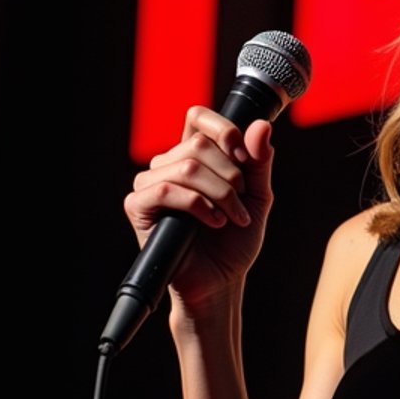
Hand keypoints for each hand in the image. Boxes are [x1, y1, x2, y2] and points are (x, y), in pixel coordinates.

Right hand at [123, 105, 274, 307]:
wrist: (221, 281)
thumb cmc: (235, 239)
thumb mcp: (257, 196)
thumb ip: (259, 162)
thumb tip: (261, 125)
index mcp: (193, 155)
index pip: (197, 117)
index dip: (223, 129)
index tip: (244, 157)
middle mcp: (168, 164)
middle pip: (198, 144)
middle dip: (230, 175)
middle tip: (241, 202)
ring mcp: (150, 184)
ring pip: (186, 167)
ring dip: (219, 194)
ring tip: (231, 218)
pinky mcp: (138, 207)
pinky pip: (165, 190)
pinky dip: (198, 205)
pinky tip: (213, 222)